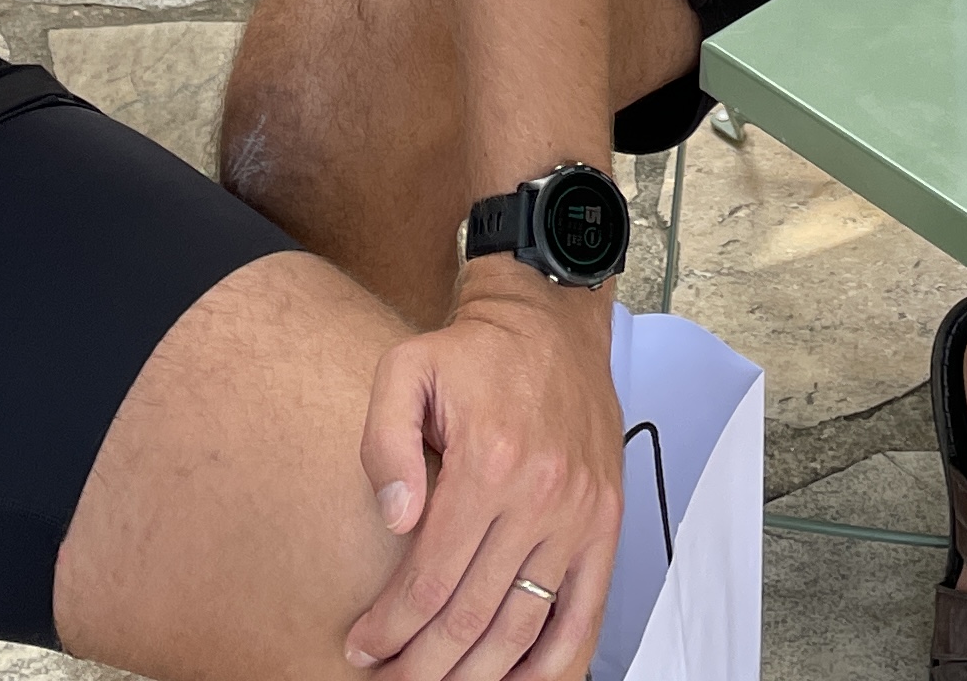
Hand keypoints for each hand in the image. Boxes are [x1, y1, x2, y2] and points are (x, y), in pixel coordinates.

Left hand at [348, 269, 623, 680]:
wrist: (551, 321)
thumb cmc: (473, 352)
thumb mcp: (404, 371)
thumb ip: (385, 444)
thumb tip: (396, 519)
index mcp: (488, 465)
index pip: (431, 580)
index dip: (390, 627)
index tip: (360, 648)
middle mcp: (540, 498)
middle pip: (473, 617)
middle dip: (421, 665)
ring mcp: (580, 516)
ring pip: (524, 628)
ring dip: (476, 674)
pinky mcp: (605, 524)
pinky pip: (585, 615)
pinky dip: (555, 665)